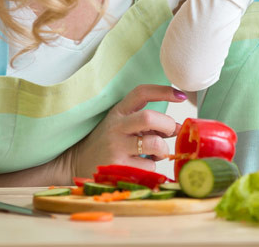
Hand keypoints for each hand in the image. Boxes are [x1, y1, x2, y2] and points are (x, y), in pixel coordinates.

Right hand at [60, 84, 186, 177]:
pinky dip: (152, 167)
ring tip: (157, 153)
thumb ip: (146, 123)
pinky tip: (141, 166)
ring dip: (163, 150)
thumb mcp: (121, 125)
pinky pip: (149, 166)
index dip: (163, 91)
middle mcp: (116, 127)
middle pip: (149, 117)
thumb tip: (177, 128)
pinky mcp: (118, 167)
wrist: (77, 163)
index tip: (181, 96)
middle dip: (167, 124)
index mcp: (118, 112)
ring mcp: (116, 147)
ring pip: (154, 144)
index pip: (141, 93)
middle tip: (171, 131)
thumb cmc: (107, 143)